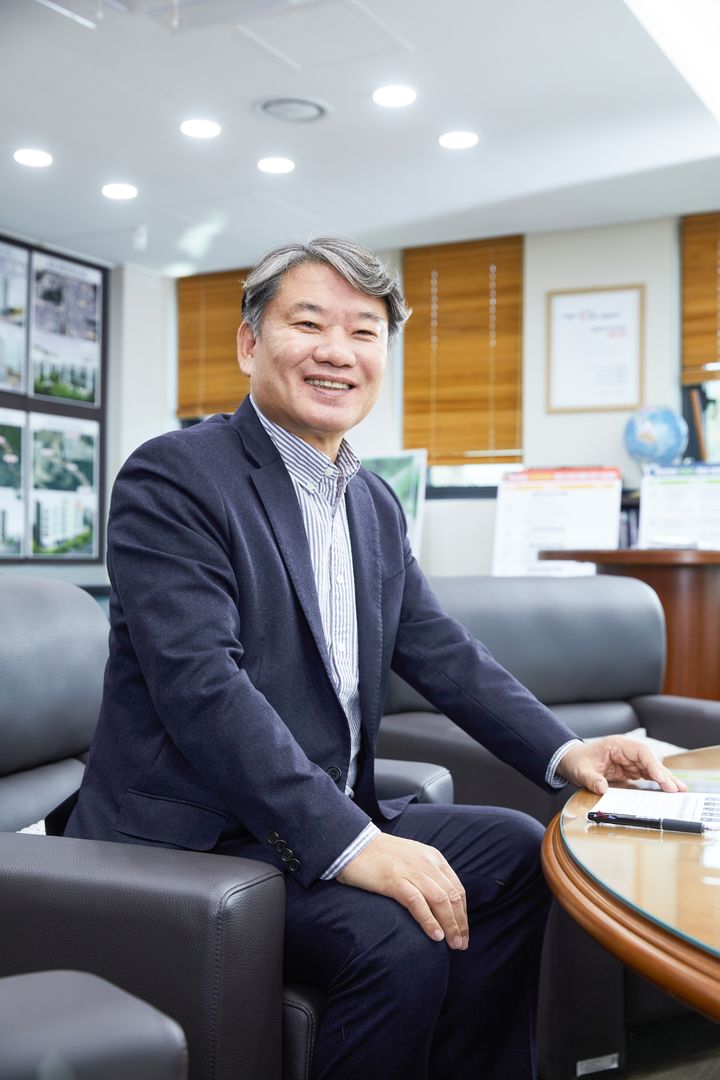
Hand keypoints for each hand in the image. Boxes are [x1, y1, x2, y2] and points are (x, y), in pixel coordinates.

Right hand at [336, 833, 467, 948]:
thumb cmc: (382, 857)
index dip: (463, 914)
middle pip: (452, 896)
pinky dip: (429, 920)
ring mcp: (410, 870)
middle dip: (460, 923)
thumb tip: (442, 904)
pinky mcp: (393, 879)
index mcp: (433, 858)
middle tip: (461, 945)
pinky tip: (435, 935)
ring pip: (440, 900)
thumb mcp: (412, 860)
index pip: (457, 889)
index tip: (463, 933)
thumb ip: (428, 876)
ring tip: (453, 944)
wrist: (355, 845)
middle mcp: (426, 862)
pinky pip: (417, 902)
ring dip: (450, 925)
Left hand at [556, 736, 687, 795]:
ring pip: (651, 769)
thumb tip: (602, 789)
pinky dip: (657, 783)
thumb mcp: (580, 771)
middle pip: (650, 761)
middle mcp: (627, 751)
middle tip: (677, 789)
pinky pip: (646, 776)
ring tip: (680, 791)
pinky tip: (668, 791)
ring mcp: (629, 761)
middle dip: (664, 774)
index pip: (641, 752)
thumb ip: (591, 779)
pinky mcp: (630, 770)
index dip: (653, 764)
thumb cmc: (577, 761)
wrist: (572, 761)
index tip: (661, 778)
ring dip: (664, 779)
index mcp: (617, 745)